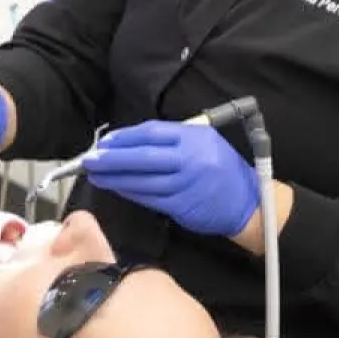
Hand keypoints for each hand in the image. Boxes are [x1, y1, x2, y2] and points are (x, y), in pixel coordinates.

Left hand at [82, 120, 258, 237]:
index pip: (151, 132)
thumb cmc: (222, 169)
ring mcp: (186, 183)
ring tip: (96, 176)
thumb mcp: (206, 142)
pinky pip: (149, 198)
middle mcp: (190, 158)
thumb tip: (131, 143)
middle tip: (89, 160)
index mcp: (195, 137)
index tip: (105, 143)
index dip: (124, 138)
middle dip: (112, 159)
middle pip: (142, 156)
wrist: (248, 201)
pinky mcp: (182, 205)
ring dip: (115, 178)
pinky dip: (130, 192)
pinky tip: (116, 188)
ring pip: (142, 180)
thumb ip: (174, 139)